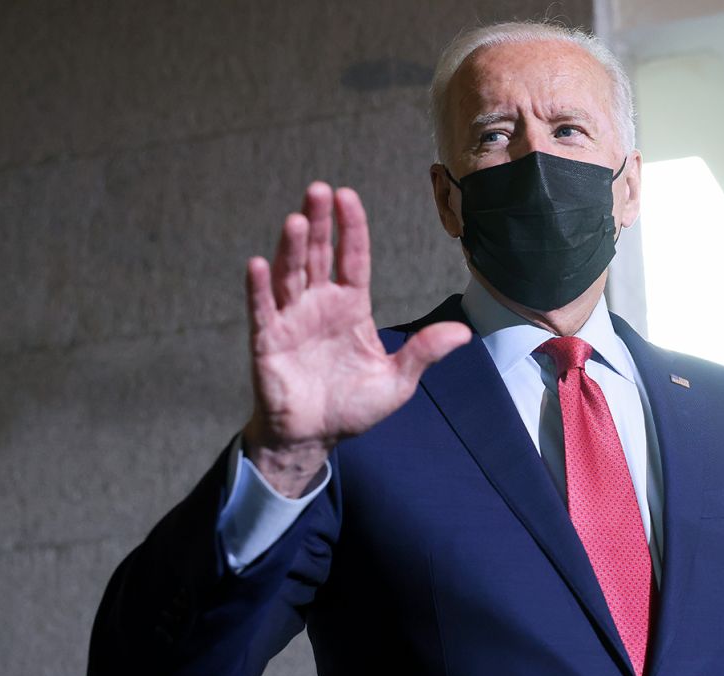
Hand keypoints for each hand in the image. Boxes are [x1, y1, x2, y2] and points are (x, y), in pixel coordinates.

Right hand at [242, 182, 470, 496]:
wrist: (315, 438)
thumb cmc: (353, 407)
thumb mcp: (398, 381)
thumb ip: (424, 352)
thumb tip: (464, 333)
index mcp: (351, 307)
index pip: (352, 258)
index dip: (351, 228)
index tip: (348, 195)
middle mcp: (319, 305)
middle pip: (318, 255)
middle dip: (320, 222)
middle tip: (319, 189)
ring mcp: (292, 320)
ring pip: (290, 275)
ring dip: (292, 247)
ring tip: (297, 219)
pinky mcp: (268, 341)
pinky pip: (262, 310)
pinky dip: (259, 288)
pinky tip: (259, 264)